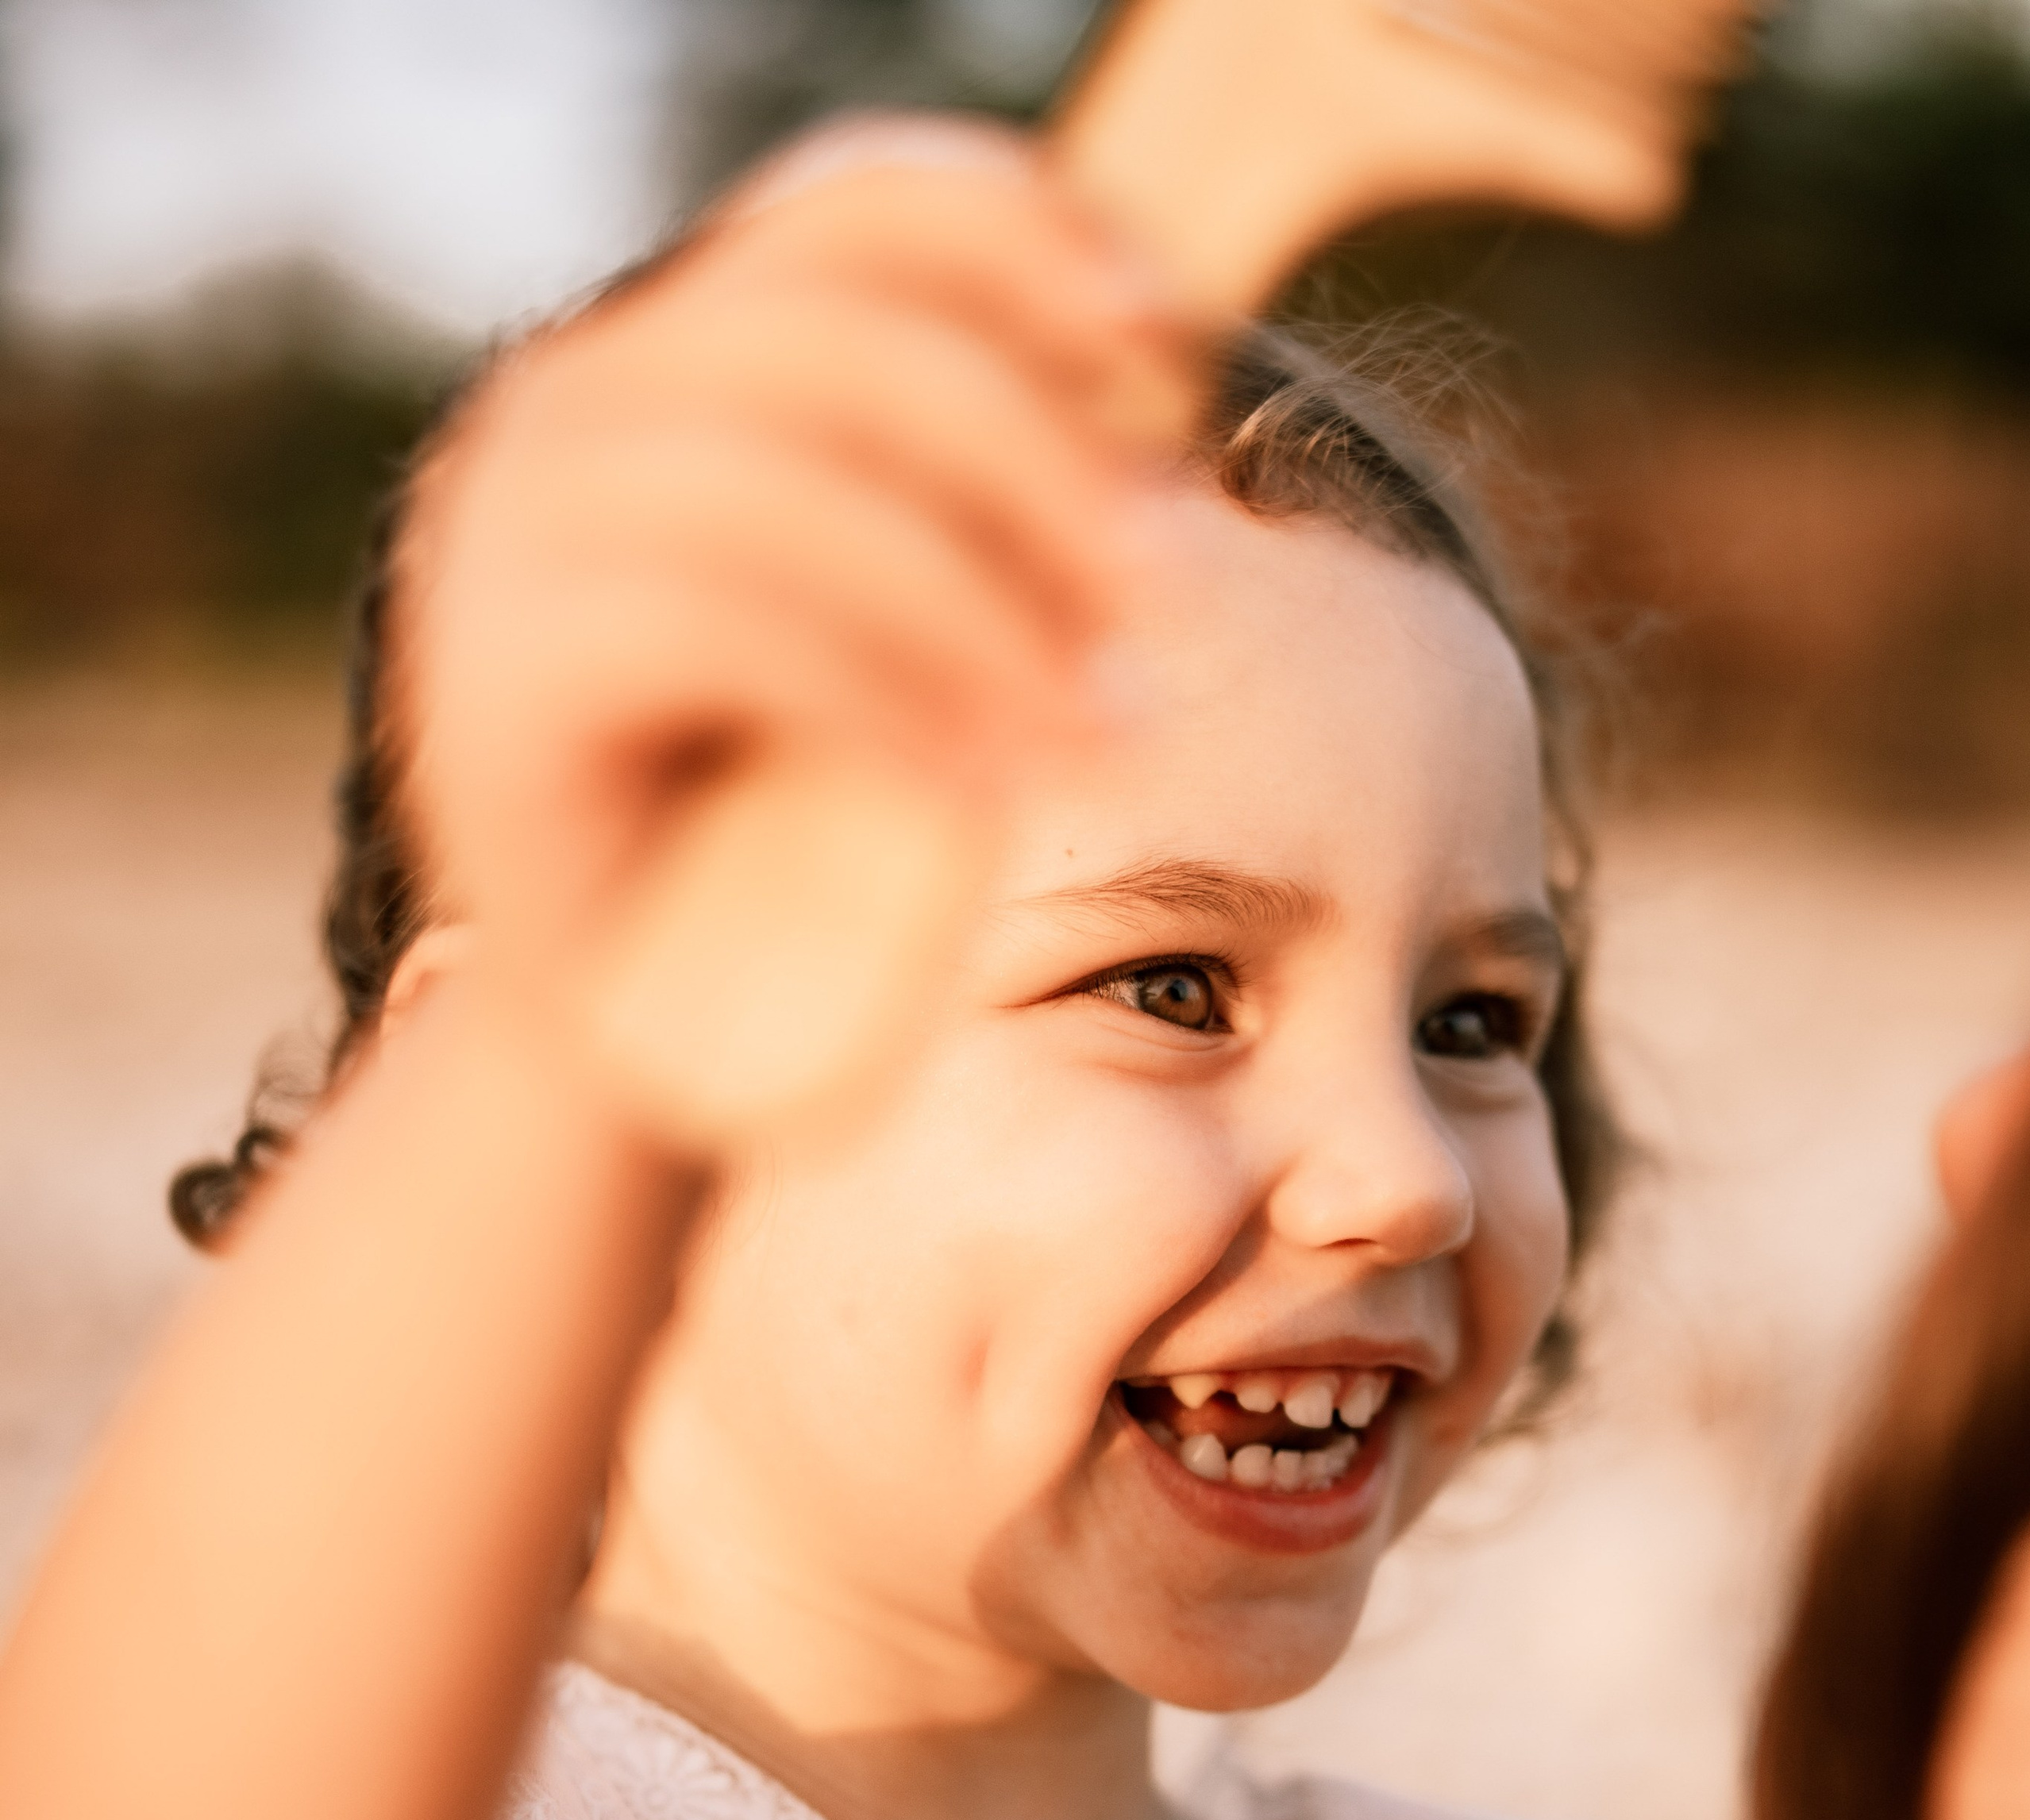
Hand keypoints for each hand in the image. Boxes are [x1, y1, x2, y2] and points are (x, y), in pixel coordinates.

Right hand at [395, 120, 1193, 1138]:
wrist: (638, 1038)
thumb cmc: (793, 834)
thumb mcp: (900, 629)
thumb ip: (960, 487)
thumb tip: (1151, 375)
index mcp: (658, 361)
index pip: (845, 212)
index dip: (1021, 241)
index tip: (1172, 332)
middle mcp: (558, 413)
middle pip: (838, 344)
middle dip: (1032, 462)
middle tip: (1158, 588)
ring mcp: (503, 538)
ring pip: (792, 496)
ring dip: (986, 610)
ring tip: (1110, 725)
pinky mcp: (496, 676)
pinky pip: (731, 636)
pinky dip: (892, 708)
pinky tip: (997, 792)